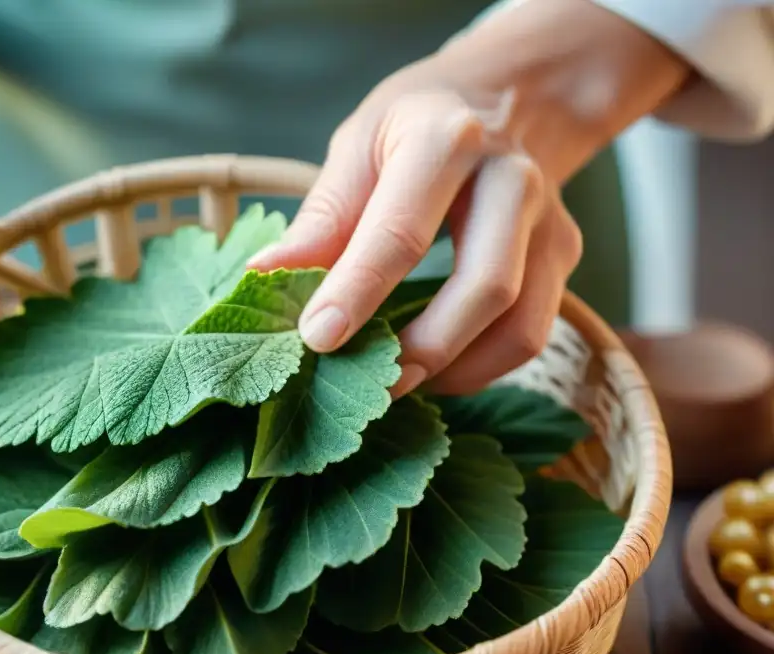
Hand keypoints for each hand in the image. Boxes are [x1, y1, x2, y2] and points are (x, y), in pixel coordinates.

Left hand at [249, 0, 687, 395]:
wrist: (509, 96)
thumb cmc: (417, 124)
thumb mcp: (358, 145)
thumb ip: (322, 217)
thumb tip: (264, 277)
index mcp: (447, 141)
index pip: (401, 232)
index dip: (357, 292)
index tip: (316, 339)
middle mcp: (511, 181)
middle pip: (484, 288)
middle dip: (422, 349)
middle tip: (366, 383)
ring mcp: (548, 222)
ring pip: (520, 326)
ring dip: (456, 370)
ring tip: (398, 382)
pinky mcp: (564, 256)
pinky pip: (531, 334)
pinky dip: (481, 367)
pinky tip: (435, 369)